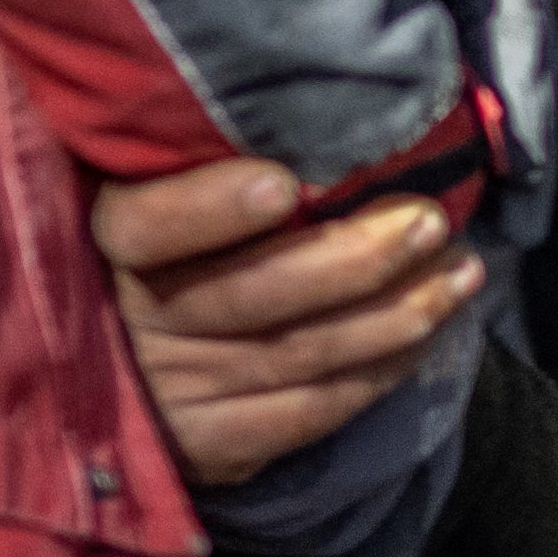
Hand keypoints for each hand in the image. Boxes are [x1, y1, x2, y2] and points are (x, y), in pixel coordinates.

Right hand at [97, 152, 483, 489]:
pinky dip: (376, 373)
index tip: (282, 183)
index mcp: (97, 246)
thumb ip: (187, 155)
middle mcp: (127, 329)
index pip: (144, 228)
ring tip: (460, 273)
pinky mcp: (208, 449)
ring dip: (394, 315)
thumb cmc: (158, 243)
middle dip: (355, 261)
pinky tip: (424, 333)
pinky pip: (307, 414)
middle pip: (249, 297)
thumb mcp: (143, 186)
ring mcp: (167, 396)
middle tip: (430, 222)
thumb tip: (303, 107)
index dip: (210, 209)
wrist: (109, 362)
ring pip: (296, 356)